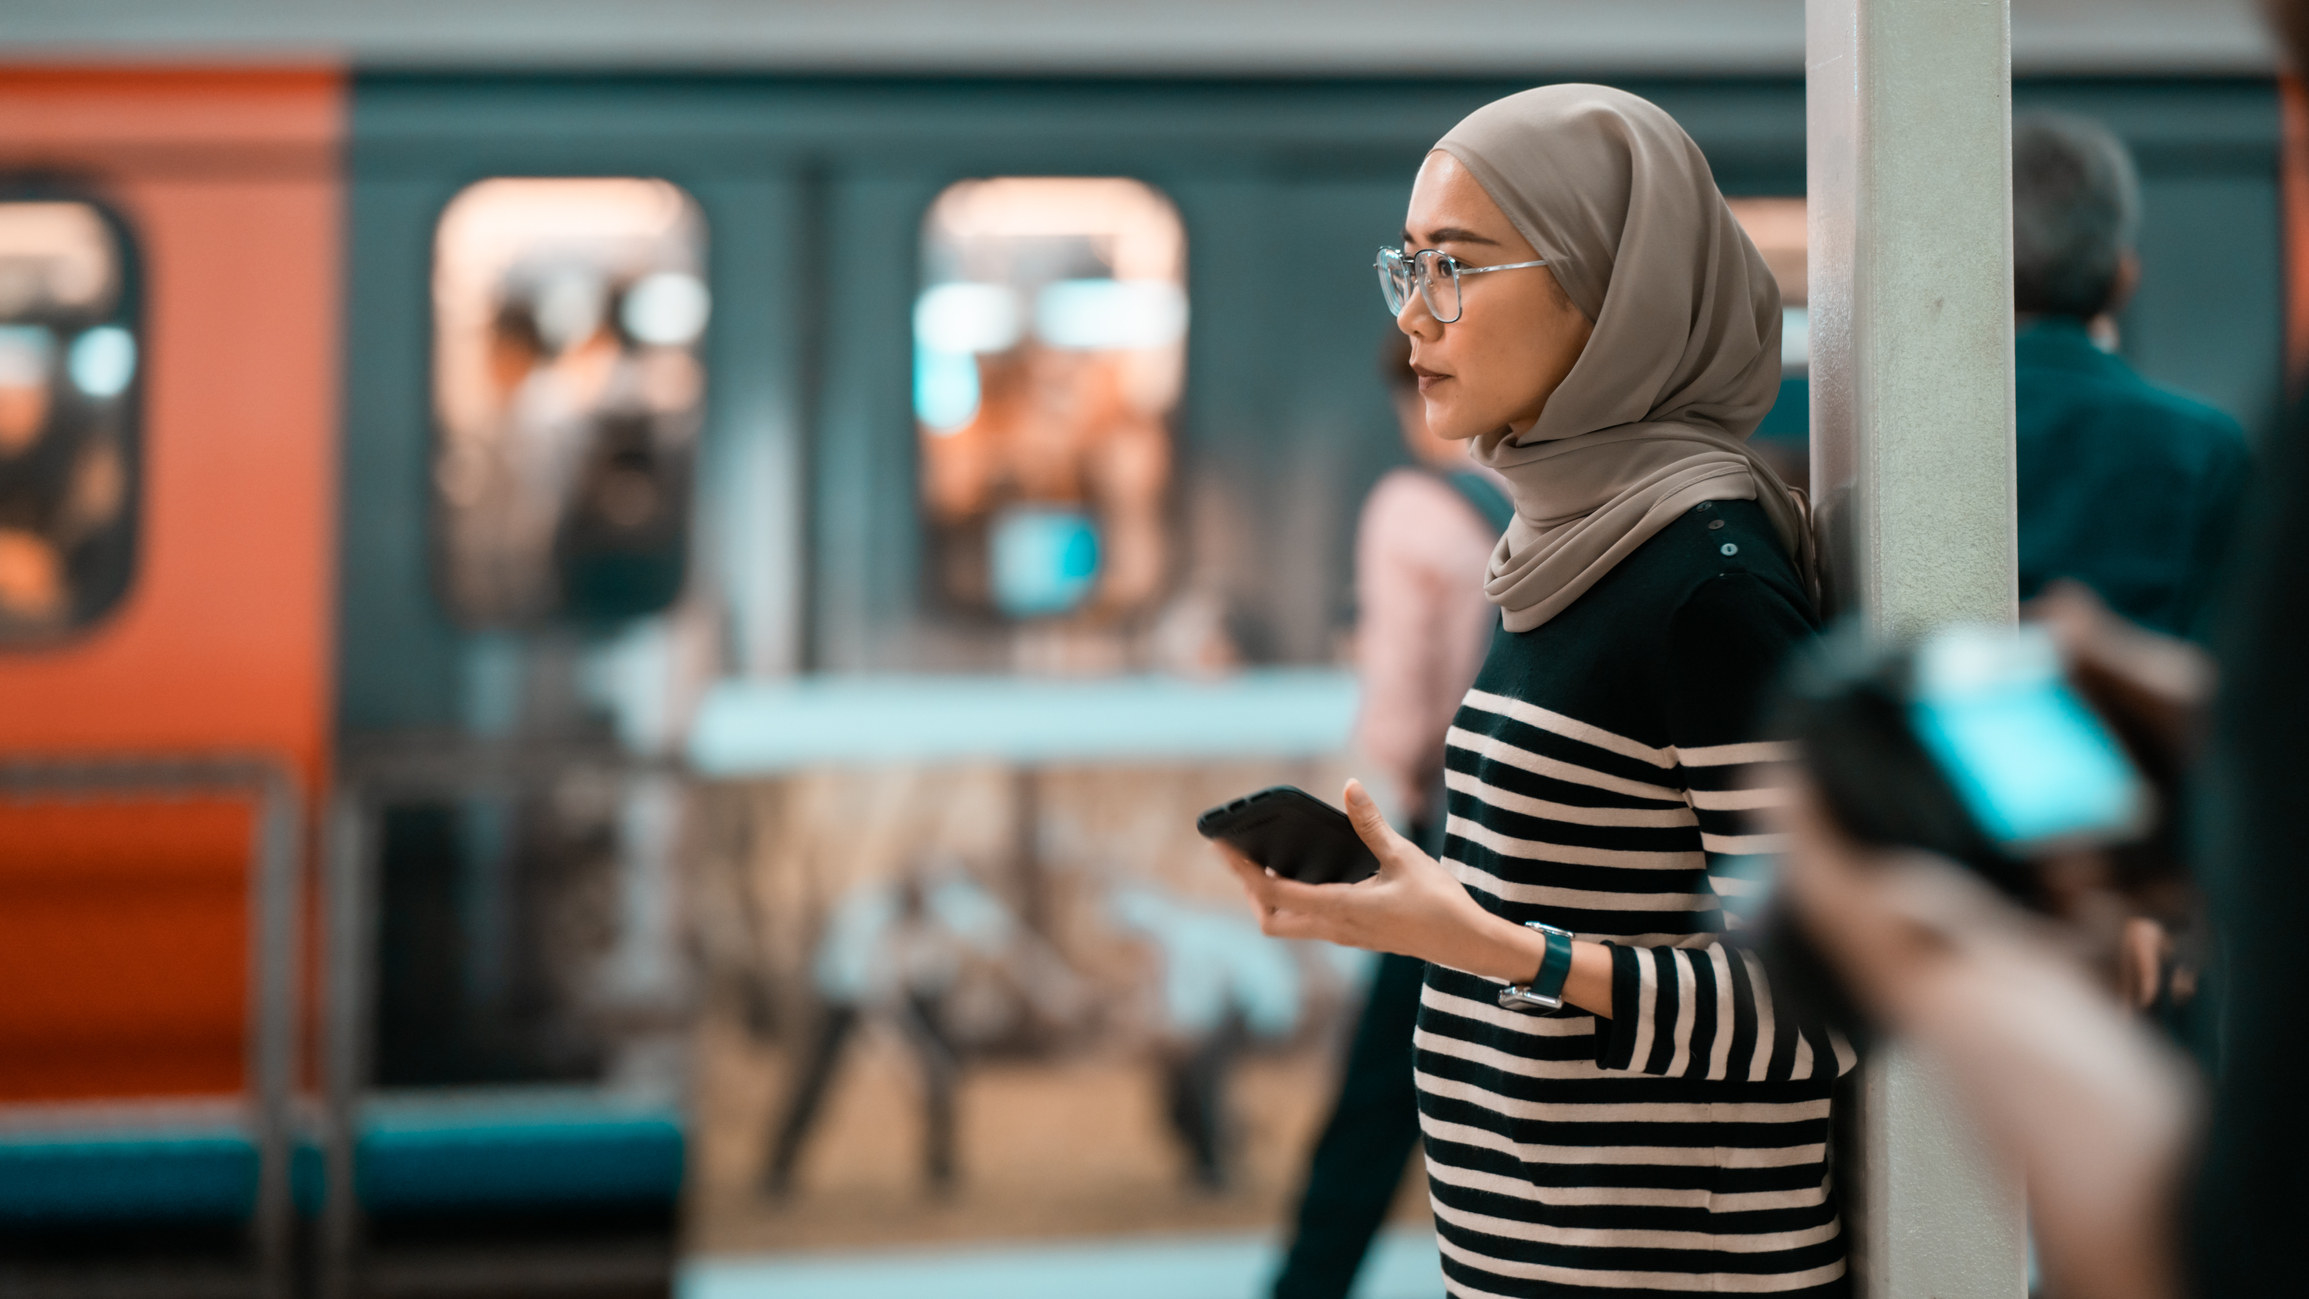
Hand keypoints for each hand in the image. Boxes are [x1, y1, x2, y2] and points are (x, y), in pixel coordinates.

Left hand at [1216, 779, 1522, 977]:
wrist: (1466, 943)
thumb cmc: (1439, 902)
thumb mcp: (1404, 856)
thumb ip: (1372, 823)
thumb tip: (1350, 786)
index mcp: (1340, 908)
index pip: (1273, 893)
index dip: (1242, 871)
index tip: (1223, 848)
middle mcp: (1334, 928)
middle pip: (1270, 920)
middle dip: (1249, 891)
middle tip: (1244, 858)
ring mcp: (1343, 936)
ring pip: (1288, 924)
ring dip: (1270, 898)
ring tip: (1266, 864)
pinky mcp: (1354, 936)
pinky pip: (1309, 923)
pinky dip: (1293, 902)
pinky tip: (1303, 876)